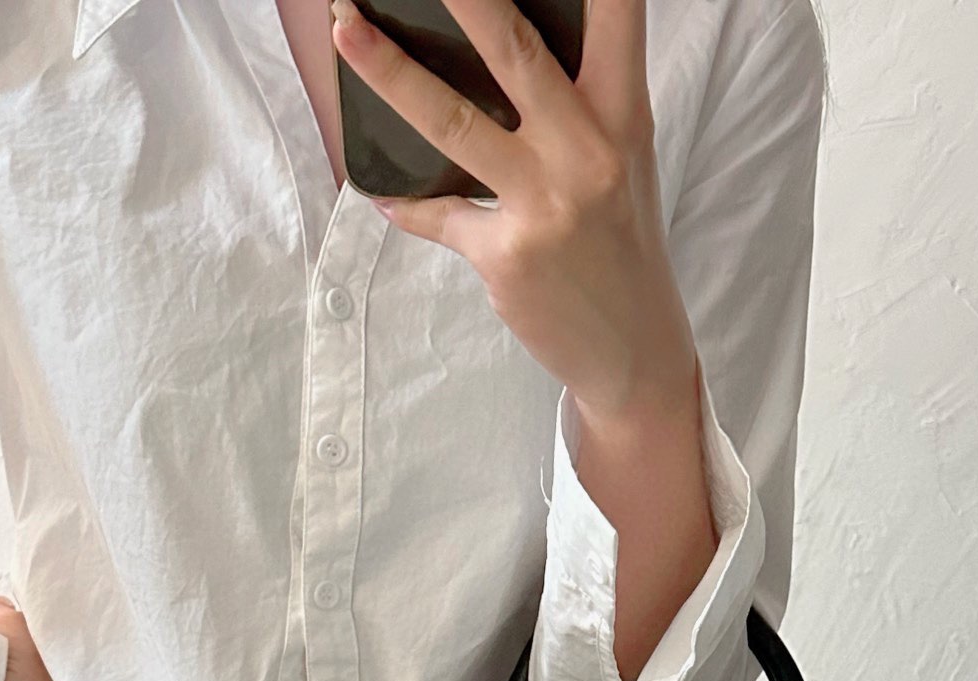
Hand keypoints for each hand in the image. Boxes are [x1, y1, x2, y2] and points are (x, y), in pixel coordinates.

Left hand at [330, 0, 699, 430]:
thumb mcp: (620, 162)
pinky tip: (379, 191)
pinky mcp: (507, 255)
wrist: (632, 351)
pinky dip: (404, 205)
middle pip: (516, 53)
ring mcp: (546, 206)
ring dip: (390, 75)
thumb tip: (502, 48)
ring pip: (453, 126)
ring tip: (345, 33)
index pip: (616, 17)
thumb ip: (577, 103)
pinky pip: (436, 215)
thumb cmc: (619, 246)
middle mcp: (588, 153)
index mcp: (623, 117)